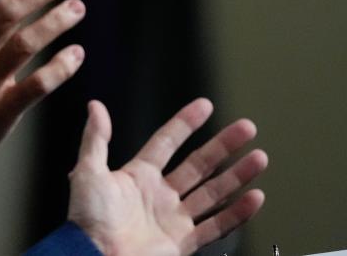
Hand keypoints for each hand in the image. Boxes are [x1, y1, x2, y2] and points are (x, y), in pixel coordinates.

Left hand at [68, 99, 267, 255]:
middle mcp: (160, 195)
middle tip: (247, 128)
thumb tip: (95, 106)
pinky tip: (255, 198)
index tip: (205, 106)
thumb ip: (96, 138)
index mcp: (138, 176)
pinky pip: (216, 226)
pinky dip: (238, 213)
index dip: (185, 123)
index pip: (167, 142)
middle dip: (223, 145)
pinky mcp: (182, 243)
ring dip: (238, 175)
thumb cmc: (87, 219)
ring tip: (259, 157)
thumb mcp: (88, 171)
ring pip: (213, 192)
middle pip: (199, 164)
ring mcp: (173, 219)